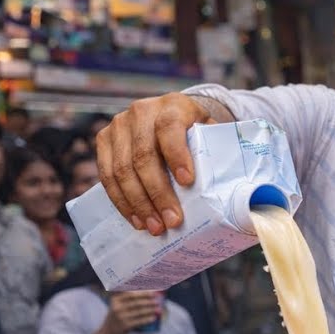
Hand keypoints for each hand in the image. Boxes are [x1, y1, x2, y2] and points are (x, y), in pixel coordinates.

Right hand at [96, 93, 213, 235]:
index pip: (170, 129)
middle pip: (143, 156)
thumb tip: (230, 191)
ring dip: (139, 204)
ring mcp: (119, 125)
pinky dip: (122, 201)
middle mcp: (141, 111)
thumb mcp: (211, 133)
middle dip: (158, 193)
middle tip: (172, 221)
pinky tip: (137, 219)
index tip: (187, 182)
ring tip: (155, 227)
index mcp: (173, 106)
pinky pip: (107, 176)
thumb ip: (216, 153)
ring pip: (121, 169)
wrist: (171, 115)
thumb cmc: (196, 131)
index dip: (177, 156)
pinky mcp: (104, 140)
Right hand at [101, 291, 162, 333]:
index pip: (131, 294)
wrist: (108, 333)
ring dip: (151, 310)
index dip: (144, 293)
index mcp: (115, 300)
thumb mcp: (117, 306)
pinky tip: (154, 318)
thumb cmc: (117, 316)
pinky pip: (139, 321)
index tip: (154, 292)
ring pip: (140, 312)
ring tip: (159, 309)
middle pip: (137, 302)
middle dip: (149, 301)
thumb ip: (127, 299)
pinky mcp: (125, 326)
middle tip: (158, 301)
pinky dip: (148, 319)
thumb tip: (147, 293)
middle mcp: (117, 308)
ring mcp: (121, 317)